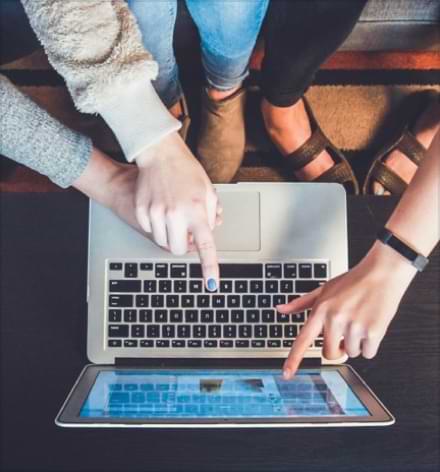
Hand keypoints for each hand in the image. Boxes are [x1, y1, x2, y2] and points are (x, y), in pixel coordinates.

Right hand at [135, 132, 220, 288]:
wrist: (159, 154)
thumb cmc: (186, 170)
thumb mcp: (208, 191)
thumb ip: (212, 215)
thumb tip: (210, 232)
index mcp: (196, 211)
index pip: (205, 246)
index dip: (209, 267)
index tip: (211, 284)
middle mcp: (175, 214)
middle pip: (178, 250)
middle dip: (183, 245)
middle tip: (186, 231)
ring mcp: (156, 213)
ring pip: (162, 242)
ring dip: (170, 235)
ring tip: (174, 215)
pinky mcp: (142, 211)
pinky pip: (150, 230)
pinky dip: (157, 225)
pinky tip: (161, 208)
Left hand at [277, 242, 417, 378]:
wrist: (382, 273)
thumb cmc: (353, 281)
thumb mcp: (324, 289)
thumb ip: (301, 303)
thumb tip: (281, 309)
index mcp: (321, 310)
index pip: (303, 339)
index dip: (293, 359)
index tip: (286, 374)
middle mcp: (335, 319)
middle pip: (329, 353)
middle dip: (337, 348)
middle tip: (344, 332)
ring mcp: (354, 326)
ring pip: (351, 353)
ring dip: (356, 343)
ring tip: (360, 321)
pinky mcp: (373, 332)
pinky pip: (368, 354)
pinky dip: (371, 345)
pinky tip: (371, 326)